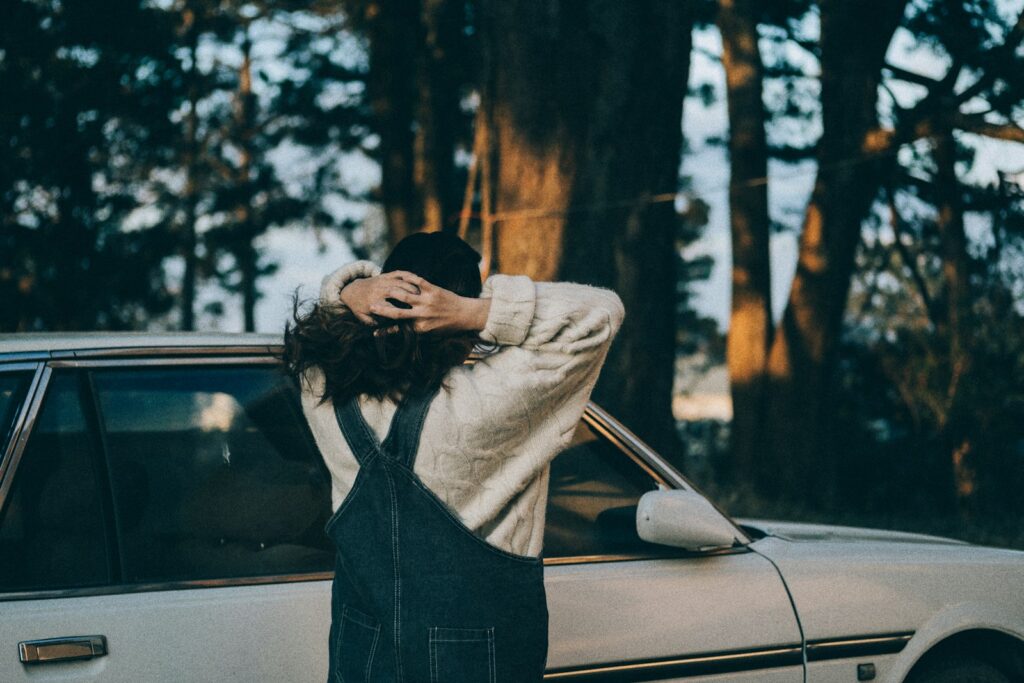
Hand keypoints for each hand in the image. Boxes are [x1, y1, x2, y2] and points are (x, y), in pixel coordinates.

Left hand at [338, 271, 422, 324]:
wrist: (351, 291)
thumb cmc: (360, 308)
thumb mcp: (364, 320)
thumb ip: (376, 325)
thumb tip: (390, 330)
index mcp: (375, 302)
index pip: (392, 309)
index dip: (404, 313)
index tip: (414, 317)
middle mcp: (379, 290)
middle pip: (400, 293)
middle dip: (412, 298)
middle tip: (424, 304)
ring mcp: (383, 280)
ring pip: (402, 282)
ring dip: (413, 288)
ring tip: (423, 294)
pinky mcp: (385, 275)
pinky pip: (400, 273)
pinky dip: (409, 276)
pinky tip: (417, 281)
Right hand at [362, 272, 490, 333]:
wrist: (466, 314)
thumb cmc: (447, 327)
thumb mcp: (430, 335)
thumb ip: (412, 333)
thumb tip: (396, 333)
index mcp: (421, 328)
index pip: (398, 327)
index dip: (384, 327)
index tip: (373, 326)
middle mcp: (423, 315)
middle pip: (397, 313)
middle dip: (382, 310)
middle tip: (370, 306)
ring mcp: (428, 301)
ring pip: (404, 295)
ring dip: (391, 292)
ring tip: (382, 289)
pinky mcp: (433, 289)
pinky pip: (417, 281)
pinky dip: (407, 278)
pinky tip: (398, 276)